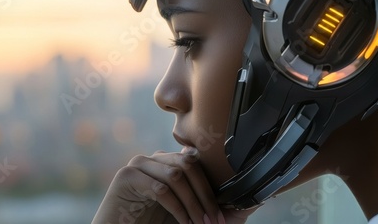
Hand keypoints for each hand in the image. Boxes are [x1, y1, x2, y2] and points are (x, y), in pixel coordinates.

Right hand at [92, 149, 254, 223]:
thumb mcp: (189, 216)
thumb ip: (213, 207)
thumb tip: (251, 201)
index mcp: (168, 163)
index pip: (197, 161)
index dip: (213, 186)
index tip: (225, 213)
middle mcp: (154, 159)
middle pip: (189, 164)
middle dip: (206, 196)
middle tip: (216, 222)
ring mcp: (139, 164)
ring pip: (176, 174)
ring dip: (194, 204)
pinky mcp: (126, 176)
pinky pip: (160, 188)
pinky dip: (177, 208)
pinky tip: (183, 223)